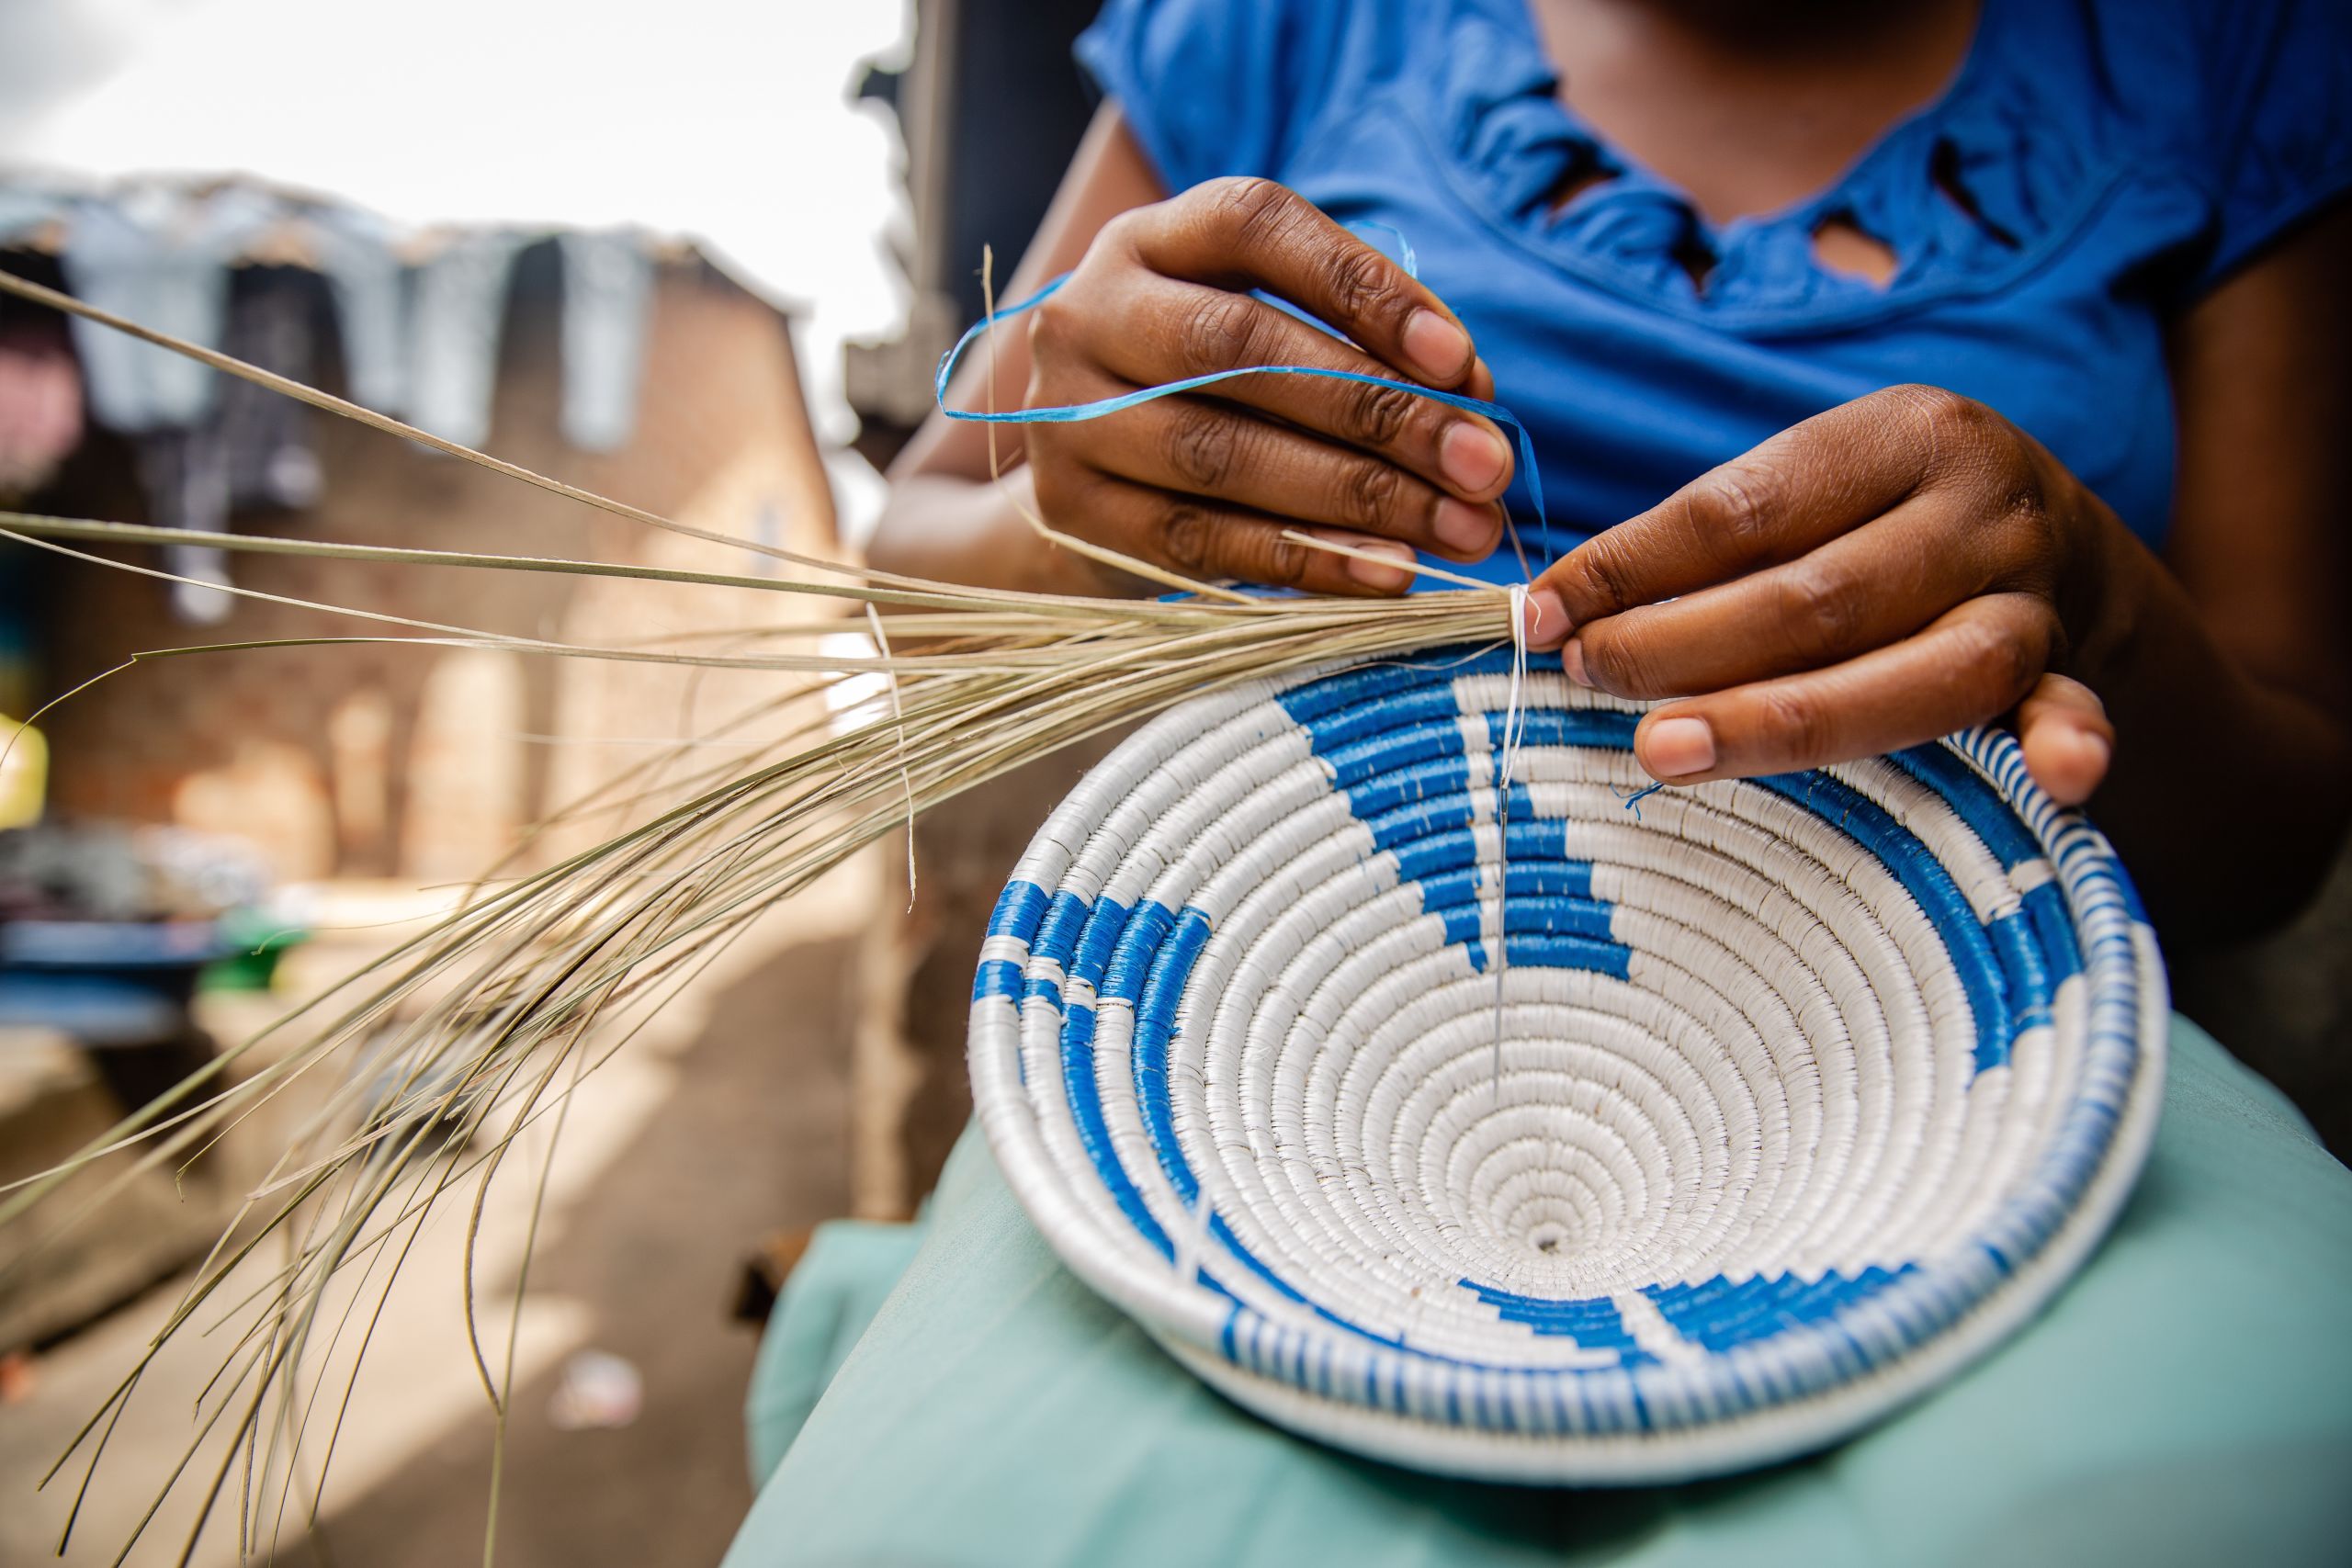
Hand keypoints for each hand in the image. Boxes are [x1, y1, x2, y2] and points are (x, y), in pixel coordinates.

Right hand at [1021, 178, 1515, 593]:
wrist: (1080, 475)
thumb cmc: (1211, 390)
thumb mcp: (1272, 332)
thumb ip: (1364, 344)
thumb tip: (1472, 395)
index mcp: (1150, 240)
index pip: (1256, 226)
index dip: (1362, 287)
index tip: (1459, 359)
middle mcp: (1090, 313)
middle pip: (1241, 347)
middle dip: (1380, 410)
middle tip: (1483, 463)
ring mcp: (1069, 416)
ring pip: (1222, 452)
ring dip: (1358, 496)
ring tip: (1457, 529)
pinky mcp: (1073, 511)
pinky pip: (1202, 542)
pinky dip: (1307, 560)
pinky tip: (1388, 573)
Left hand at [1525, 385, 2120, 804]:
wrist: (2063, 541)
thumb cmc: (1886, 522)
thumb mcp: (1820, 491)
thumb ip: (1716, 543)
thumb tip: (1554, 615)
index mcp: (1905, 433)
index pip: (1744, 507)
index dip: (1632, 564)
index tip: (1543, 612)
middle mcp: (1979, 509)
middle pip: (1814, 597)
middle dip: (1681, 648)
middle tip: (1587, 679)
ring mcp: (2035, 596)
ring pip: (1913, 673)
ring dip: (1780, 719)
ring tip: (1661, 749)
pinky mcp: (2075, 672)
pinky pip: (2071, 712)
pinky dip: (2067, 743)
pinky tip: (2057, 780)